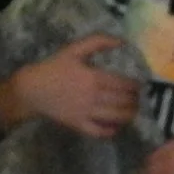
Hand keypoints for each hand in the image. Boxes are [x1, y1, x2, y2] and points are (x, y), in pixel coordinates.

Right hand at [0, 35, 140, 137]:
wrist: (32, 89)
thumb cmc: (54, 67)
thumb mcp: (74, 49)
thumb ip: (98, 41)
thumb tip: (121, 41)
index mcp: (93, 77)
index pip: (123, 84)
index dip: (135, 86)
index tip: (141, 85)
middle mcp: (92, 97)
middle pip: (122, 102)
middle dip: (134, 101)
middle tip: (139, 99)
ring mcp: (86, 113)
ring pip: (115, 117)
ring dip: (128, 116)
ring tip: (133, 112)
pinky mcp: (78, 125)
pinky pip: (99, 132)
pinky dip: (110, 131)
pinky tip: (116, 127)